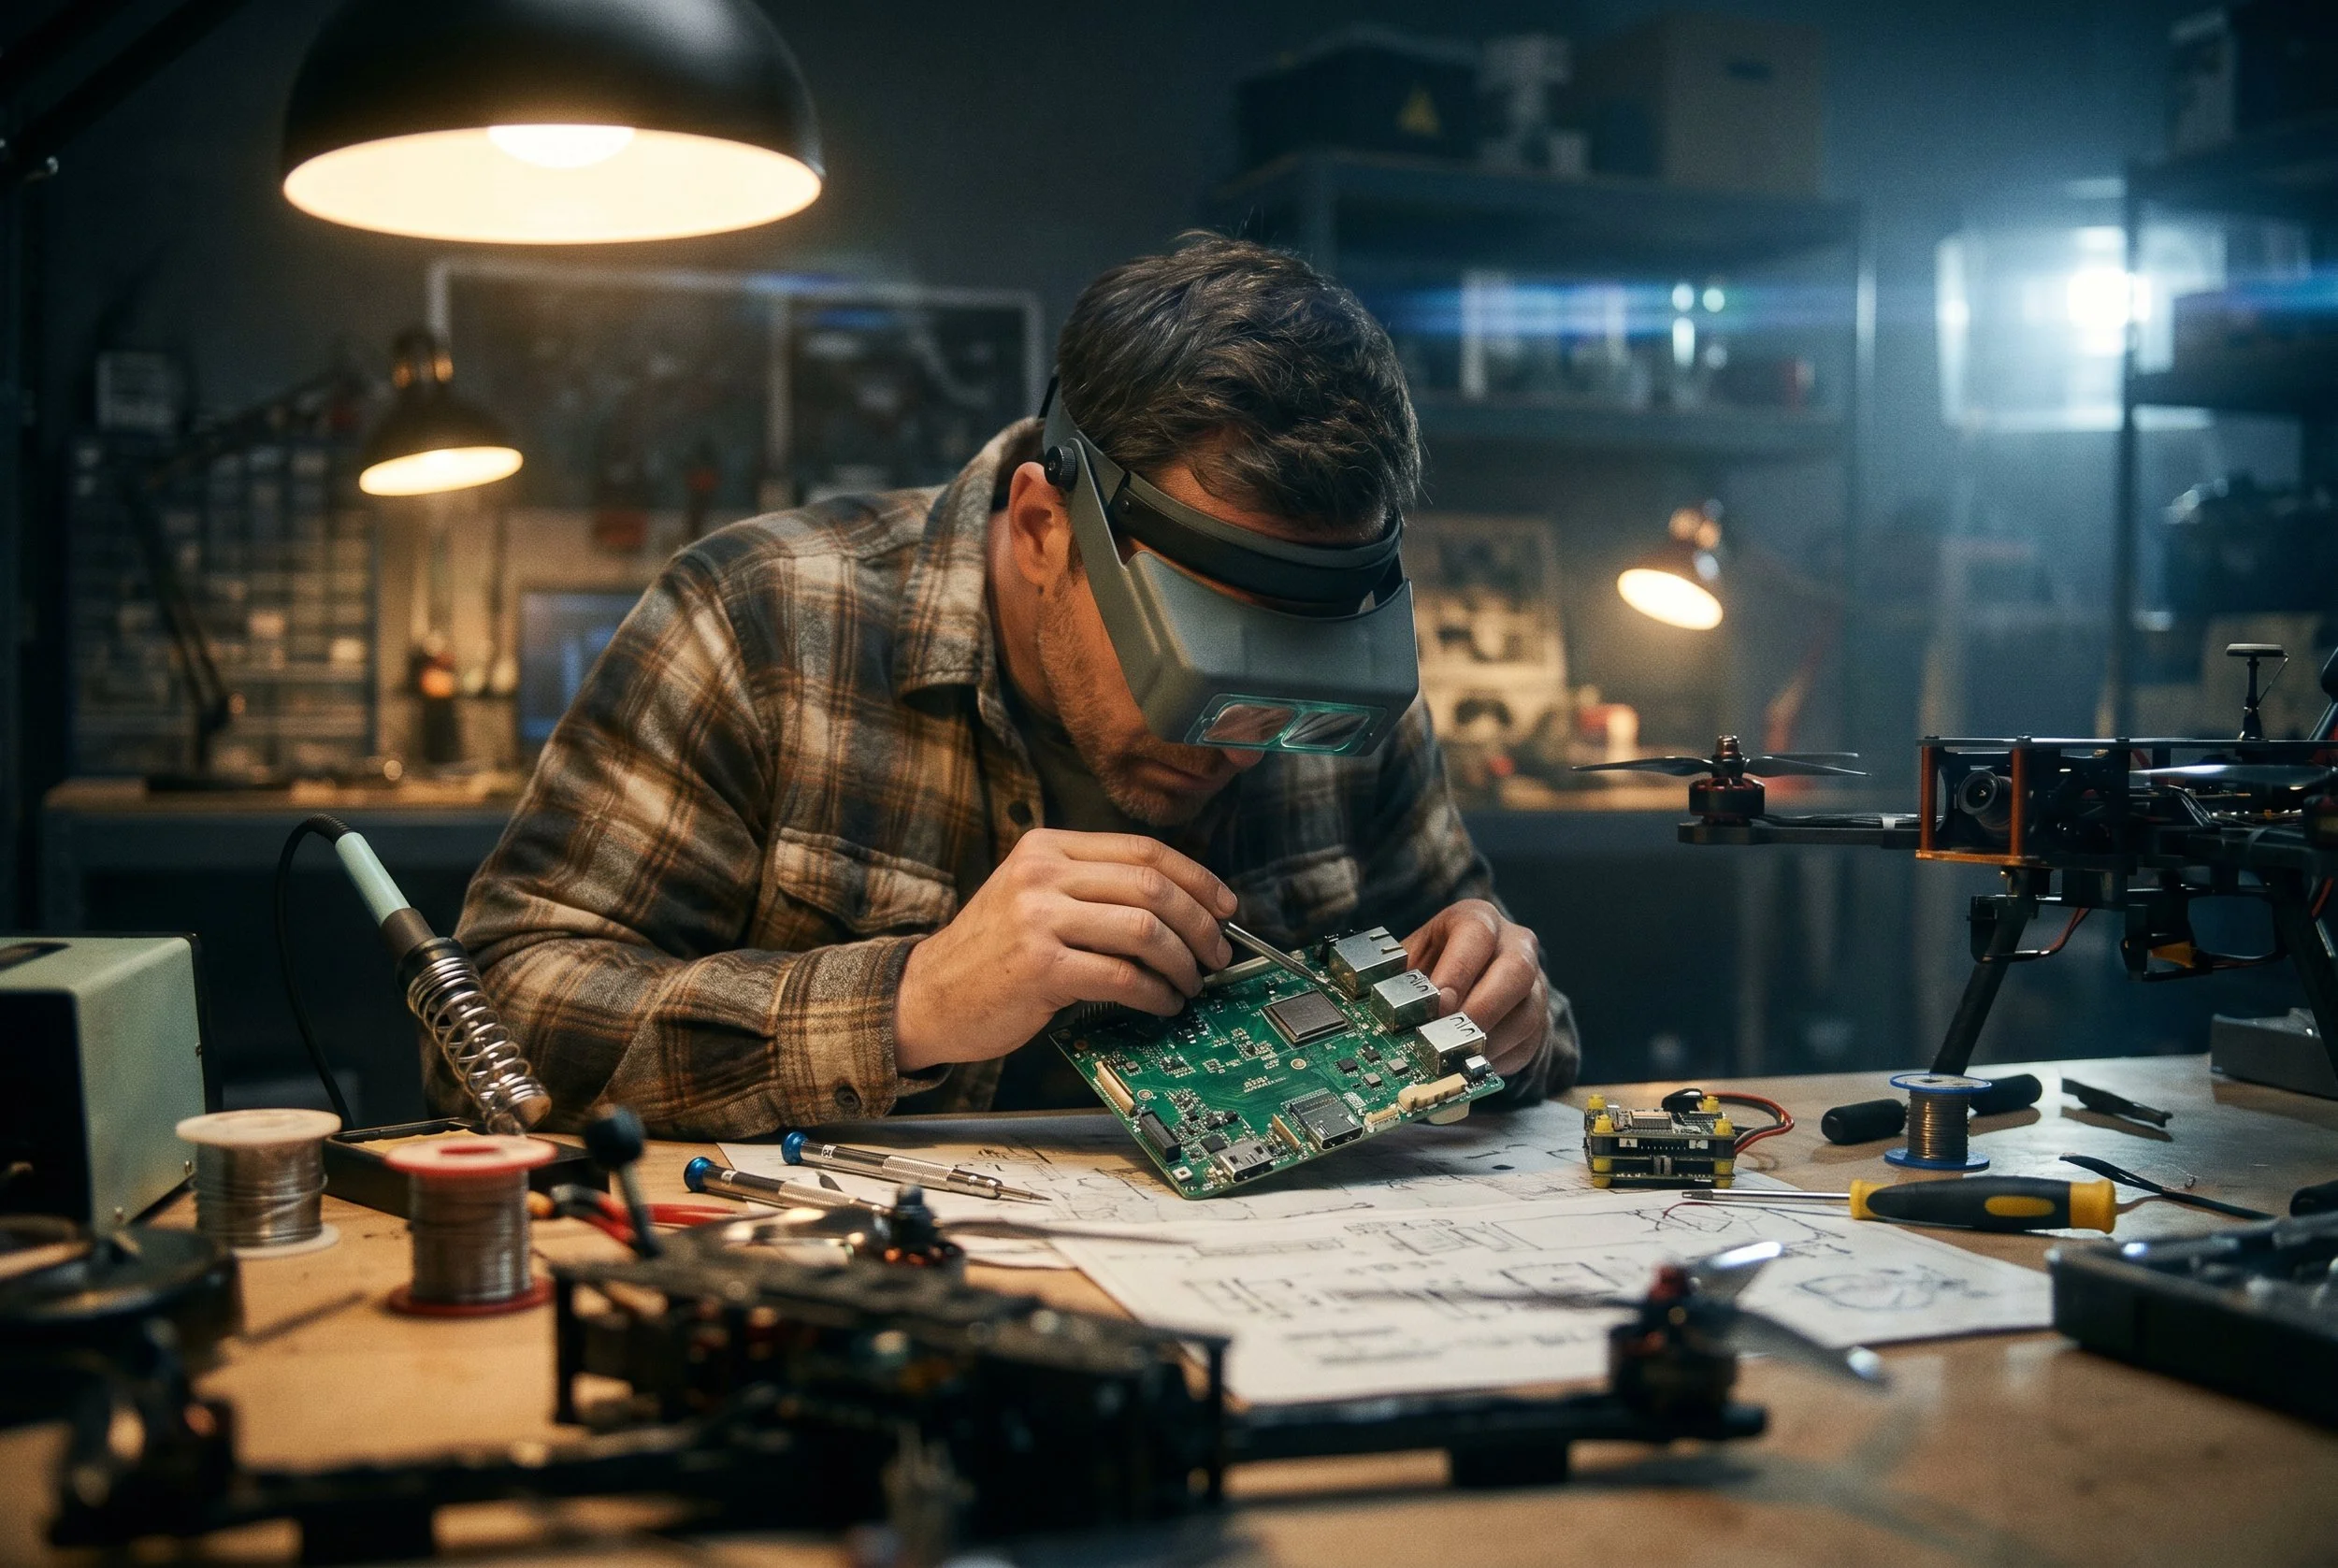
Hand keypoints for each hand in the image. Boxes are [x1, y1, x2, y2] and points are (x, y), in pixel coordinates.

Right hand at [894, 830, 1236, 1071]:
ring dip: (1183, 962)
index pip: (1143, 850)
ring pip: (1144, 929)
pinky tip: (1163, 1003)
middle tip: (1218, 952)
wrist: (926, 996)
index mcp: (1047, 847)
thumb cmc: (989, 955)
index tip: (1226, 906)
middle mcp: (1042, 874)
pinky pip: (1122, 976)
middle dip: (1200, 923)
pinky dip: (1156, 993)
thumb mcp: (1031, 896)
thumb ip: (1091, 888)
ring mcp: (1038, 919)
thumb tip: (1180, 905)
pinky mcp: (1039, 967)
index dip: (1197, 878)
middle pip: (1152, 886)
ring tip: (1191, 983)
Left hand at [1401, 900, 1548, 1077]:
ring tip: (1456, 1056)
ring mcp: (1534, 982)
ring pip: (1528, 1012)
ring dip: (1490, 1039)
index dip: (1458, 968)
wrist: (1468, 979)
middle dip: (1482, 1007)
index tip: (1438, 1001)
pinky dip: (1500, 1056)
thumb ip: (1402, 977)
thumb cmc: (1434, 965)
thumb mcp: (1413, 960)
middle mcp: (1515, 945)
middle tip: (1450, 1035)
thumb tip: (1378, 1006)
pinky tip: (1472, 1062)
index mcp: (1478, 920)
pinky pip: (1529, 1041)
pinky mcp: (1540, 1019)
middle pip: (1516, 970)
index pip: (1476, 933)